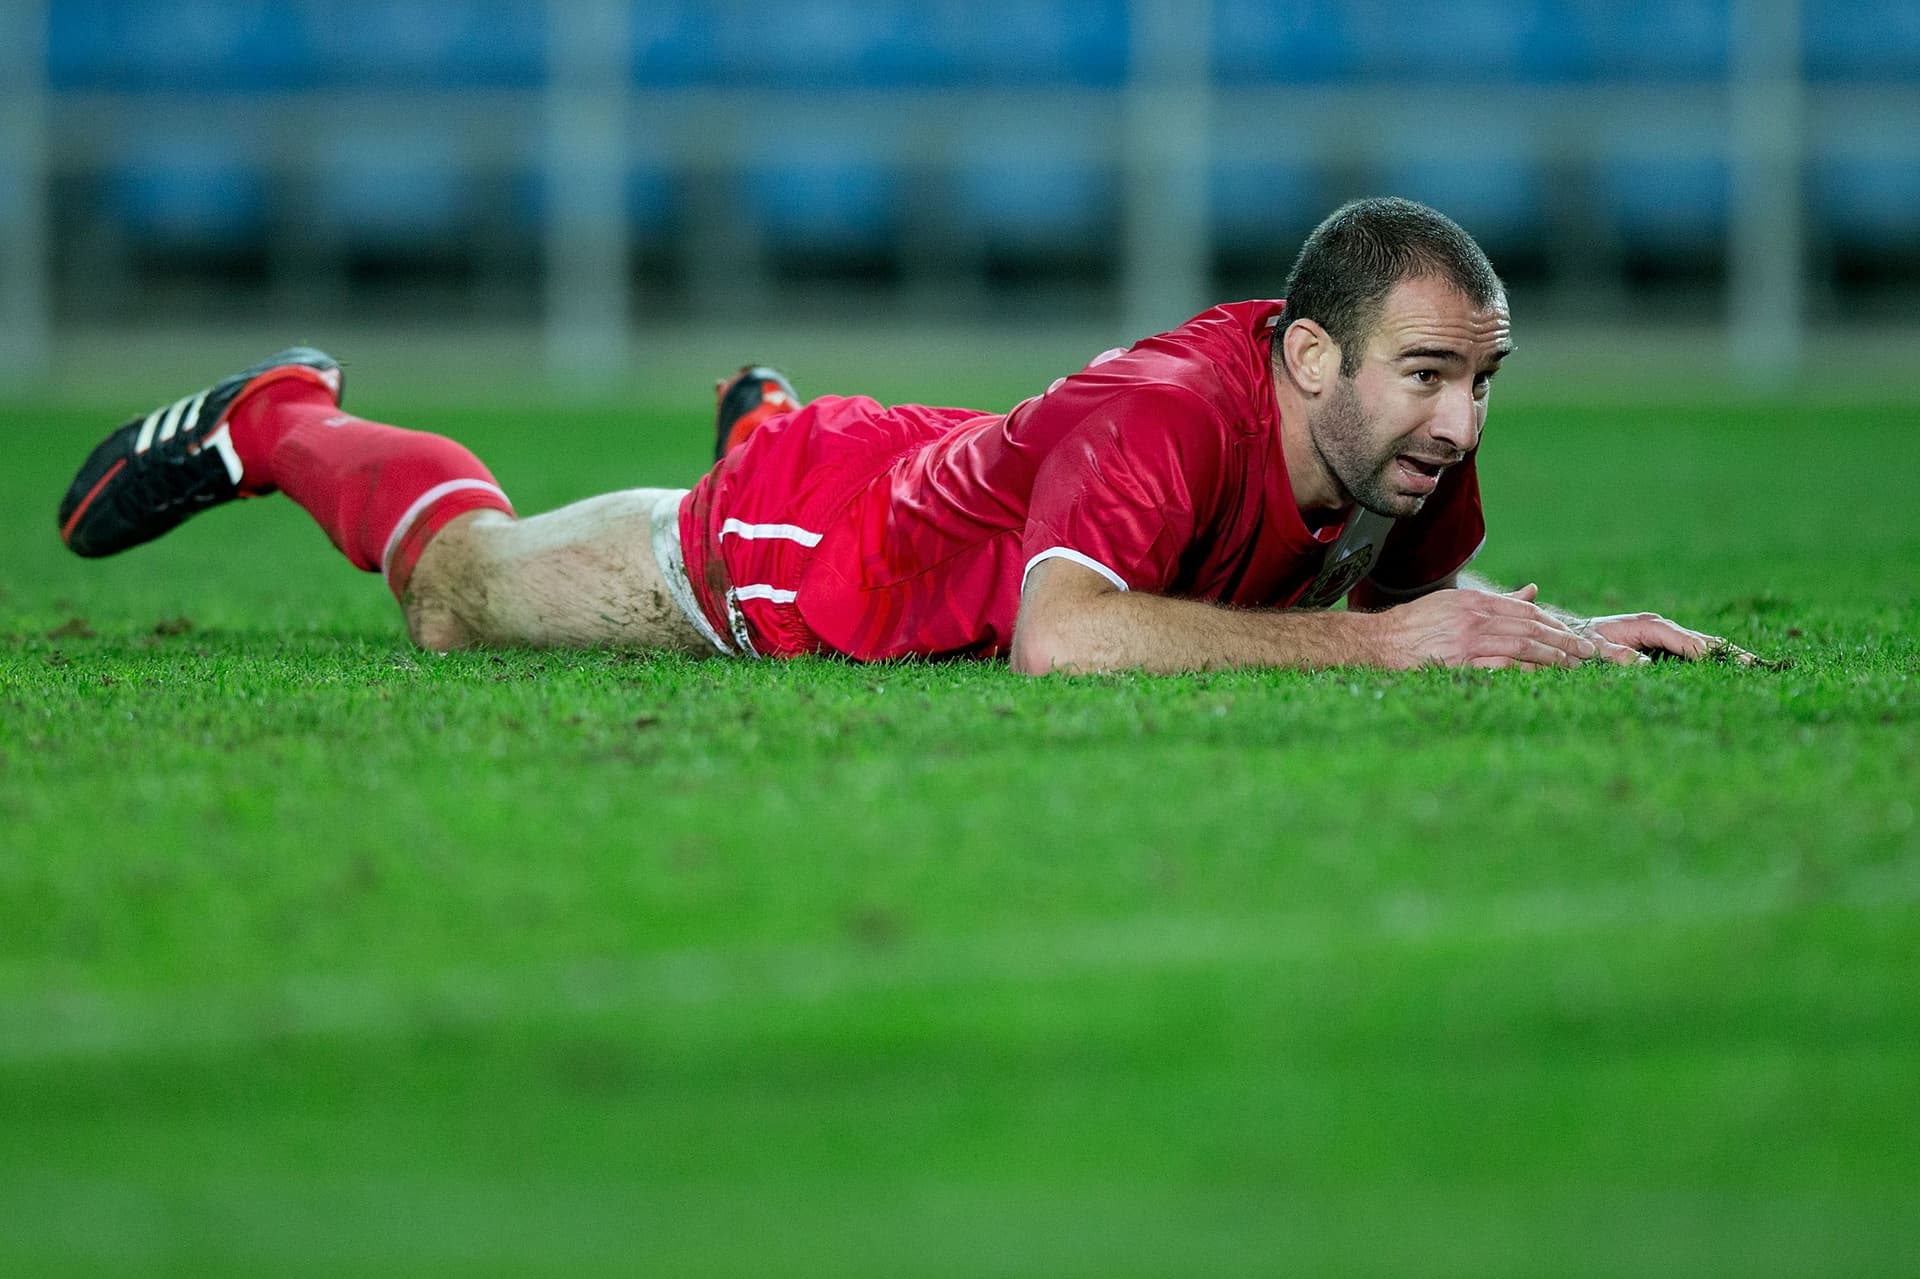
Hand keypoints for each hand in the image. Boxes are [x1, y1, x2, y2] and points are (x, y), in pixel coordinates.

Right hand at [1373, 583, 1597, 670]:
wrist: (1380, 642)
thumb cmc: (1417, 624)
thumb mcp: (1456, 603)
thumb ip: (1496, 601)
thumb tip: (1532, 592)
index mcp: (1475, 602)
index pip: (1526, 611)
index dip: (1554, 625)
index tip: (1574, 636)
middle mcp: (1475, 619)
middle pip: (1531, 628)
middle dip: (1563, 641)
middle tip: (1588, 652)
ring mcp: (1469, 642)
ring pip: (1523, 646)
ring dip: (1553, 656)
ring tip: (1574, 665)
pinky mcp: (1460, 664)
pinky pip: (1502, 666)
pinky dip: (1526, 670)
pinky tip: (1543, 675)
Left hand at [1577, 612, 1754, 664]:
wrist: (1579, 632)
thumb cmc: (1586, 641)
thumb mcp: (1597, 647)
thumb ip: (1617, 655)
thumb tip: (1643, 663)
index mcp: (1648, 625)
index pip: (1681, 639)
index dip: (1701, 651)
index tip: (1721, 662)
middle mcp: (1662, 626)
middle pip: (1700, 639)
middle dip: (1725, 651)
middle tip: (1752, 665)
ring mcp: (1666, 633)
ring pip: (1701, 643)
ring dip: (1725, 654)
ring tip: (1751, 666)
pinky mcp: (1666, 641)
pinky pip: (1693, 649)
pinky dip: (1712, 656)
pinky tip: (1728, 667)